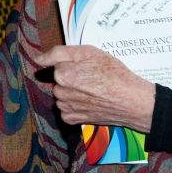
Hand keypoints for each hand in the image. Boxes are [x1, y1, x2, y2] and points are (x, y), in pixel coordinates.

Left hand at [37, 45, 155, 132]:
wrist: (133, 102)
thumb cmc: (115, 74)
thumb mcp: (90, 53)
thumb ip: (60, 53)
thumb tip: (38, 58)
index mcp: (63, 75)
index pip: (57, 64)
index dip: (73, 63)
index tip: (87, 67)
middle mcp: (61, 92)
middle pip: (59, 80)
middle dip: (71, 77)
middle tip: (93, 78)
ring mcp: (67, 107)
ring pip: (61, 94)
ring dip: (71, 92)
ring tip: (92, 91)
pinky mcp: (74, 119)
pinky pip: (65, 110)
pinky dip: (73, 106)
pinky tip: (88, 102)